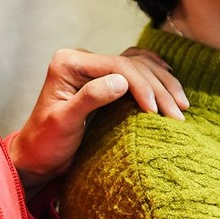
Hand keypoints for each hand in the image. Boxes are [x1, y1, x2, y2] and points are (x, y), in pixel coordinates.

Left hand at [8, 47, 189, 190]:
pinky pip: (136, 71)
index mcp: (69, 62)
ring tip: (183, 106)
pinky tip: (171, 83)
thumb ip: (90, 98)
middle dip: (158, 88)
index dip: (142, 86)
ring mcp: (95, 69)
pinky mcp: (104, 81)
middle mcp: (82, 60)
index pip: (116, 65)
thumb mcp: (64, 122)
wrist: (37, 158)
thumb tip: (122, 81)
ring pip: (139, 65)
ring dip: (163, 83)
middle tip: (178, 115)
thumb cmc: (45, 144)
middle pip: (132, 64)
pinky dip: (156, 77)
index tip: (157, 111)